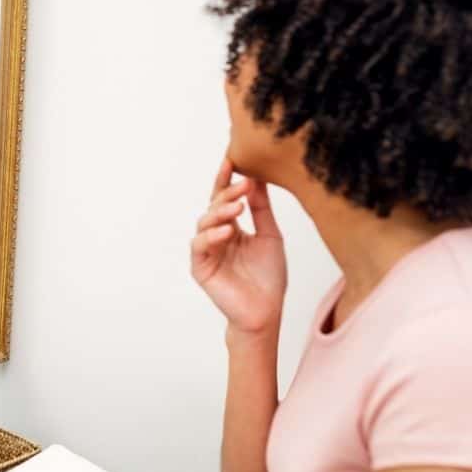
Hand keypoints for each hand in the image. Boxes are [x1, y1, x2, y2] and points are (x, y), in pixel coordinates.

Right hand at [190, 157, 287, 334]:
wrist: (266, 311)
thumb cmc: (269, 278)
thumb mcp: (270, 235)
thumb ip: (262, 209)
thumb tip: (257, 178)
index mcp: (231, 228)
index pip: (224, 199)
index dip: (226, 179)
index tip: (232, 159)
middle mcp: (216, 236)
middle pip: (214, 207)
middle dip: (227, 193)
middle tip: (243, 183)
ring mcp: (207, 251)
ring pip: (205, 223)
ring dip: (220, 212)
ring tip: (238, 207)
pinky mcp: (200, 267)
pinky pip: (201, 246)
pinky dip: (212, 236)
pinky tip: (228, 231)